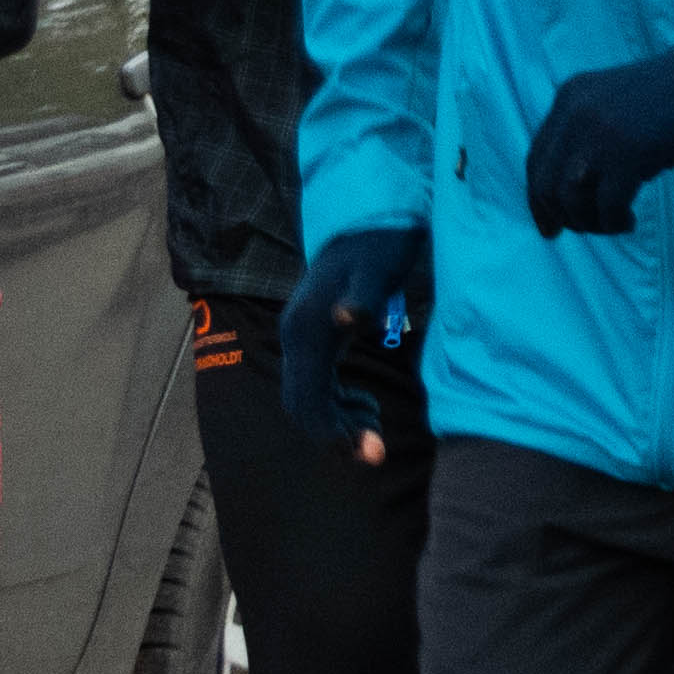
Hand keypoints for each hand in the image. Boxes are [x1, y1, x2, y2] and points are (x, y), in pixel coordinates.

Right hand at [284, 224, 432, 455]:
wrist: (370, 221)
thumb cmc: (379, 247)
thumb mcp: (378, 271)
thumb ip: (365, 298)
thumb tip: (348, 318)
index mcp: (305, 331)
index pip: (307, 400)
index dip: (334, 433)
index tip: (370, 453)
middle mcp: (295, 337)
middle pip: (302, 405)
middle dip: (336, 434)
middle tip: (376, 452)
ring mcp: (301, 338)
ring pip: (308, 399)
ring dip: (338, 421)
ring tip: (374, 427)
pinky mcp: (313, 339)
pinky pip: (316, 385)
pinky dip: (339, 404)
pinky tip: (365, 404)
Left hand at [527, 19, 673, 236]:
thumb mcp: (622, 104)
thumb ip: (596, 133)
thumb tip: (583, 187)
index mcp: (572, 96)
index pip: (537, 156)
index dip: (538, 197)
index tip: (550, 226)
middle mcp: (576, 112)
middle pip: (544, 182)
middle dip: (560, 216)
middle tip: (581, 231)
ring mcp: (599, 133)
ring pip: (569, 199)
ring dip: (588, 222)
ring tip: (616, 222)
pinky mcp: (628, 154)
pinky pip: (604, 207)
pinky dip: (612, 222)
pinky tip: (629, 221)